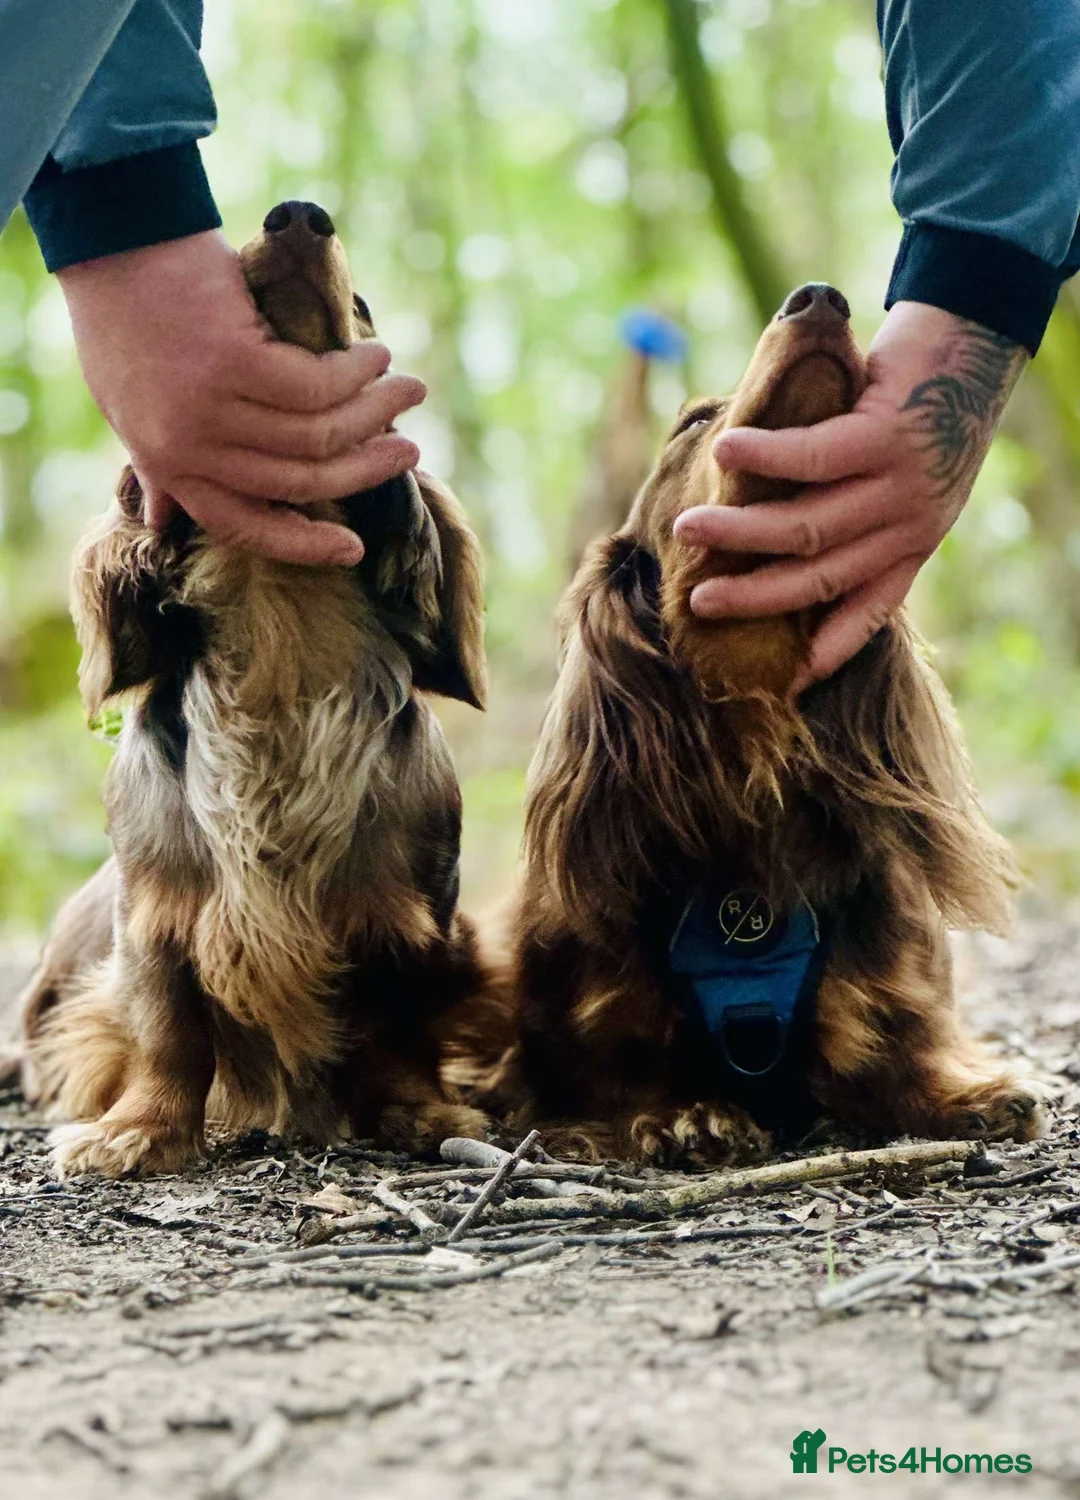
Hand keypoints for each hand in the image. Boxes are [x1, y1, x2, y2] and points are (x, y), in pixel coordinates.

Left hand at [57, 231, 425, 565]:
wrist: (111, 240)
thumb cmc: (123, 319)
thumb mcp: (127, 409)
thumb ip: (156, 465)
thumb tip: (167, 517)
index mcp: (169, 466)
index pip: (245, 526)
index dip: (305, 545)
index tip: (353, 550)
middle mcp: (190, 448)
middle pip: (300, 481)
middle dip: (366, 469)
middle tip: (409, 451)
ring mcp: (210, 408)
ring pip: (317, 434)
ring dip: (374, 413)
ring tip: (407, 391)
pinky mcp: (233, 362)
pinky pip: (316, 386)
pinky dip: (355, 373)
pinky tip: (375, 356)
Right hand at [673, 302, 1027, 688]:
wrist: (974, 336)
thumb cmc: (921, 403)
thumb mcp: (902, 477)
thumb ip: (856, 509)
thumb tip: (773, 537)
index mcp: (915, 542)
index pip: (870, 612)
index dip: (829, 650)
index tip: (786, 682)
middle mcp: (912, 523)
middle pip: (819, 578)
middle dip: (753, 598)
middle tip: (697, 602)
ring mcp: (903, 484)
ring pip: (807, 526)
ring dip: (740, 532)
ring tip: (687, 530)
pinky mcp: (889, 435)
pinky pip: (812, 458)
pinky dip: (763, 458)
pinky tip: (724, 452)